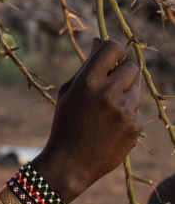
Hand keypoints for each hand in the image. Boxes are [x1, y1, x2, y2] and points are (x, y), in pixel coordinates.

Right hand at [32, 39, 141, 202]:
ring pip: (136, 91)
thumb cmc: (66, 123)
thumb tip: (98, 40)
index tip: (113, 56)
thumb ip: (87, 66)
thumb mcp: (69, 91)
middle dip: (123, 74)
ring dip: (125, 97)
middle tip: (110, 87)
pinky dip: (127, 117)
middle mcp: (107, 93)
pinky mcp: (134, 127)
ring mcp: (123, 111)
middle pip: (131, 68)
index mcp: (87, 82)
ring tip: (106, 113)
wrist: (70, 163)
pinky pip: (136, 112)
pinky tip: (110, 129)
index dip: (115, 49)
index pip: (112, 48)